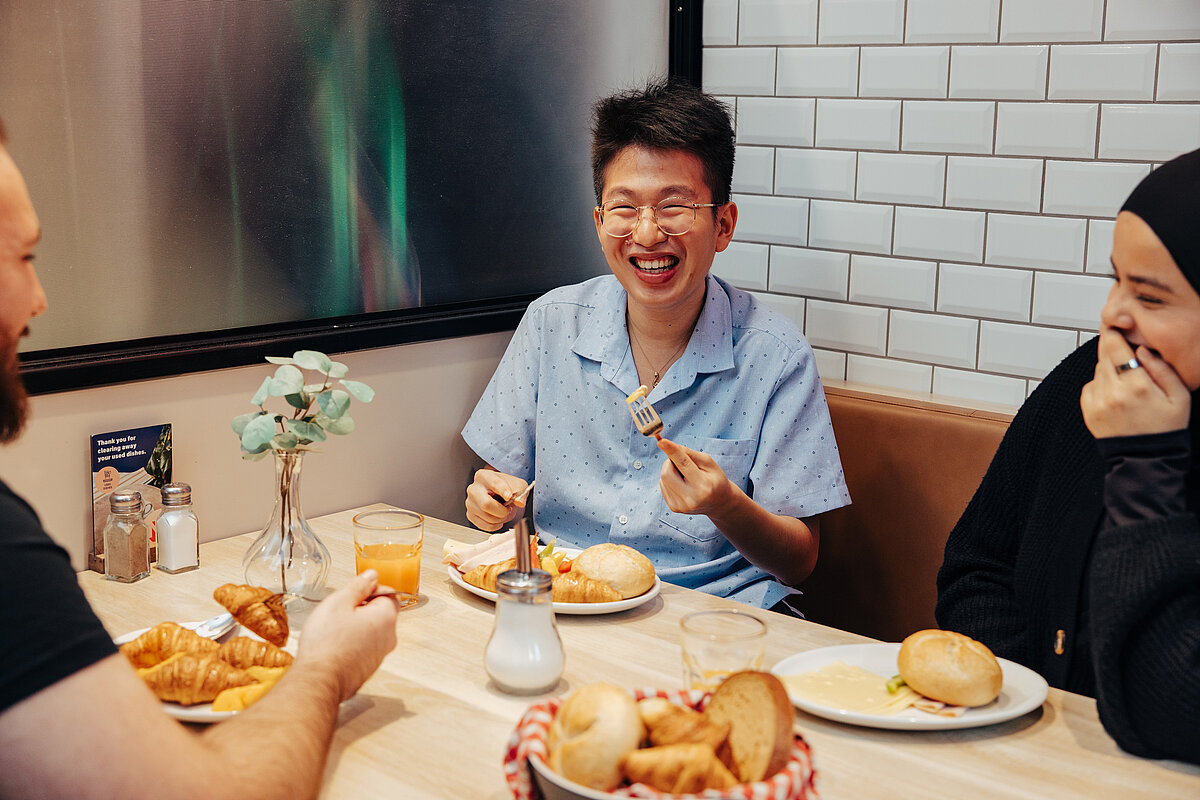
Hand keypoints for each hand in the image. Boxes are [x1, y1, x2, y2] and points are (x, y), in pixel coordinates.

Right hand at [295, 570, 399, 701]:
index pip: (389, 594)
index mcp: (386, 618)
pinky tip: (333, 647)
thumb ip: (359, 586)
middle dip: (361, 609)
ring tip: (332, 631)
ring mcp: (379, 656)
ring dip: (356, 627)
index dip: (370, 590)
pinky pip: (363, 649)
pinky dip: (352, 645)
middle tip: (338, 612)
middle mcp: (389, 638)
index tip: (352, 595)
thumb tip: (372, 575)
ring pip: (371, 632)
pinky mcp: (367, 669)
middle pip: (381, 613)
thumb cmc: (326, 642)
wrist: (318, 681)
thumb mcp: (338, 602)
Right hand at [465, 468, 527, 530]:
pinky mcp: (471, 515)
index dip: (503, 490)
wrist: (500, 494)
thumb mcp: (518, 485)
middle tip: (508, 509)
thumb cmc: (507, 488)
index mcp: (484, 476)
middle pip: (486, 504)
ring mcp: (470, 503)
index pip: (494, 483)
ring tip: (504, 512)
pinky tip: (498, 519)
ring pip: (487, 517)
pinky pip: (485, 526)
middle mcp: (474, 489)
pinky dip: (495, 525)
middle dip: (502, 511)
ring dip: (501, 519)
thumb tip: (519, 502)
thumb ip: (520, 492)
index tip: (509, 496)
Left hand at [657, 437, 734, 515]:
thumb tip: (668, 446)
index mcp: (703, 486)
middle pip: (667, 473)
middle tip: (681, 461)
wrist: (719, 503)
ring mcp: (681, 505)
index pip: (683, 464)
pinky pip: (663, 486)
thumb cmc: (715, 479)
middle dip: (670, 462)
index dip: (672, 451)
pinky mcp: (674, 507)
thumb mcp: (708, 462)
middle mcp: (690, 498)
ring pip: (663, 478)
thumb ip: (689, 454)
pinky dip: (670, 480)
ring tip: (686, 476)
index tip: (661, 441)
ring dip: (671, 471)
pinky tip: (682, 484)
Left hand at [1080, 328, 1190, 437]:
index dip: (1113, 333)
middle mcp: (1113, 393)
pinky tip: (1116, 394)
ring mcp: (1097, 403)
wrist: (1146, 458)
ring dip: (1109, 369)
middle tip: (1125, 353)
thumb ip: (1162, 369)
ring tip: (1128, 383)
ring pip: (1097, 370)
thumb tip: (1142, 349)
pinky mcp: (1088, 412)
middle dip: (1113, 350)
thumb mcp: (1179, 397)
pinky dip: (1100, 384)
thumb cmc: (1166, 428)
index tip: (1115, 327)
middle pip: (1103, 356)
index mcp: (1137, 387)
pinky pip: (1089, 386)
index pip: (1115, 347)